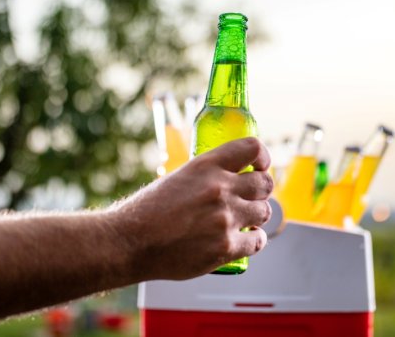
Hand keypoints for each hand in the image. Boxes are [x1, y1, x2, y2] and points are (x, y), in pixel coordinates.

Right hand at [112, 137, 272, 280]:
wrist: (130, 242)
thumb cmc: (146, 211)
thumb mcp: (178, 177)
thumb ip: (206, 175)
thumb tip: (228, 177)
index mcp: (207, 165)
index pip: (253, 147)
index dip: (263, 157)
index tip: (261, 166)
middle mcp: (220, 188)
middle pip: (265, 183)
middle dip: (262, 190)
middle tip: (253, 197)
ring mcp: (225, 218)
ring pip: (264, 212)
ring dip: (258, 216)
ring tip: (246, 220)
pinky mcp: (225, 246)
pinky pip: (258, 241)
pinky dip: (255, 240)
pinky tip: (247, 239)